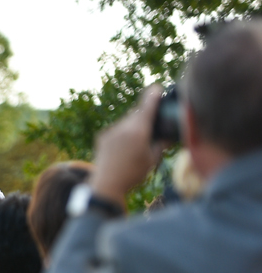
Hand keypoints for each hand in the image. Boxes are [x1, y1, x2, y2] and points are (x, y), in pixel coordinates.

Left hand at [90, 84, 166, 204]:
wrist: (106, 185)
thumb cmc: (133, 174)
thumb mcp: (153, 159)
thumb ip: (162, 144)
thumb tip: (170, 135)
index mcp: (138, 130)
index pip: (147, 107)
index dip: (153, 96)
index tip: (157, 88)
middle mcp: (123, 127)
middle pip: (137, 113)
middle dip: (145, 114)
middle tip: (153, 122)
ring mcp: (111, 131)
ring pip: (126, 121)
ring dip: (134, 125)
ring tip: (138, 140)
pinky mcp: (102, 136)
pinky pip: (116, 129)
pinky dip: (123, 132)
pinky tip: (125, 147)